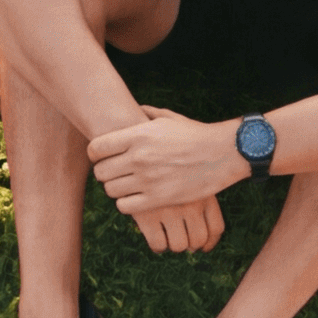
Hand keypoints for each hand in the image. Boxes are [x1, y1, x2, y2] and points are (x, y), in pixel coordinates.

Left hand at [84, 107, 230, 251]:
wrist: (222, 153)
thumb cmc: (194, 134)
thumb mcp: (168, 118)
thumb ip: (146, 114)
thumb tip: (132, 110)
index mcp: (138, 135)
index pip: (95, 148)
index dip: (95, 154)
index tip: (103, 157)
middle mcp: (139, 157)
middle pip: (100, 172)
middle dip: (105, 173)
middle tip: (116, 173)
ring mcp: (147, 180)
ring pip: (110, 191)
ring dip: (116, 189)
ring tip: (127, 185)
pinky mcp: (158, 199)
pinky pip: (125, 207)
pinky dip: (127, 203)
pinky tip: (136, 197)